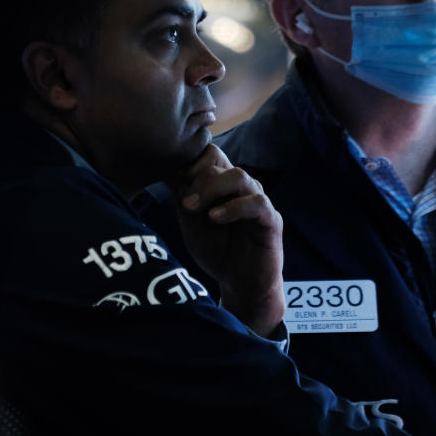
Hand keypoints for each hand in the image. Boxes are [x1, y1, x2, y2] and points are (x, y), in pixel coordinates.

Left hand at [165, 144, 283, 335]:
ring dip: (211, 189)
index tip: (174, 184)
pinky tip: (215, 218)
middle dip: (196, 179)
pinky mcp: (271, 219)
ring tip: (193, 208)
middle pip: (218, 160)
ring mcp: (257, 199)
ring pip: (238, 176)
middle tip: (184, 203)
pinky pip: (257, 202)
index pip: (208, 153)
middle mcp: (240, 186)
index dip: (189, 163)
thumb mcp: (190, 220)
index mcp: (221, 182)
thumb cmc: (215, 248)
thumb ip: (181, 194)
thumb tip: (164, 167)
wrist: (238, 282)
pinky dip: (233, 207)